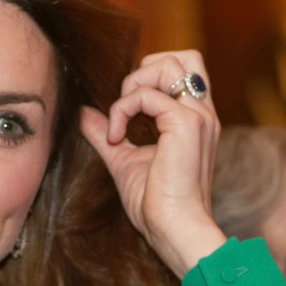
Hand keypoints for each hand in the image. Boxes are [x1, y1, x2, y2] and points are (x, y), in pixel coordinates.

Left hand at [79, 50, 226, 276]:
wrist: (174, 230)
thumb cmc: (157, 206)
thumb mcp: (124, 161)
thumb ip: (107, 134)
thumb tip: (84, 113)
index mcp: (194, 120)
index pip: (183, 71)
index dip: (149, 76)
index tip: (126, 111)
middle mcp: (202, 112)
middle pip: (184, 56)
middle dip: (146, 68)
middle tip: (126, 103)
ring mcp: (197, 115)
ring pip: (169, 63)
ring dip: (134, 84)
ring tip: (121, 118)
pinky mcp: (186, 123)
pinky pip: (147, 95)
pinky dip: (122, 109)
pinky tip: (116, 136)